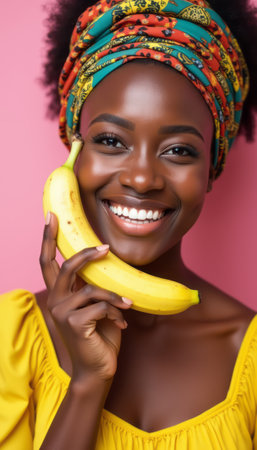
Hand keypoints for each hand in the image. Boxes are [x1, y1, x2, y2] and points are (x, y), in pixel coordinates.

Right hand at [39, 212, 131, 381]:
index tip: (52, 216)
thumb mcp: (96, 305)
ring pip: (92, 289)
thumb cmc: (99, 334)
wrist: (98, 368)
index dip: (48, 239)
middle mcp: (55, 301)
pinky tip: (122, 323)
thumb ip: (93, 285)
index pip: (48, 261)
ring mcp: (62, 313)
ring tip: (127, 304)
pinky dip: (116, 311)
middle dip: (85, 255)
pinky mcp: (75, 324)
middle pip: (66, 267)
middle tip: (105, 248)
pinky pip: (101, 306)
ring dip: (114, 297)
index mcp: (60, 294)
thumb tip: (106, 260)